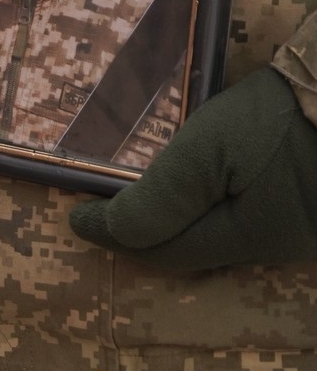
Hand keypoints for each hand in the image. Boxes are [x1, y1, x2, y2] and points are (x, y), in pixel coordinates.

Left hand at [70, 68, 316, 269]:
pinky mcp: (311, 205)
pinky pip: (248, 216)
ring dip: (180, 223)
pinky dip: (212, 208)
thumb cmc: (277, 118)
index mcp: (254, 239)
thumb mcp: (207, 152)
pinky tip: (197, 189)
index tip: (76, 218)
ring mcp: (303, 228)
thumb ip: (160, 200)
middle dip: (149, 234)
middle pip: (196, 250)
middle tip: (104, 209)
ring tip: (142, 199)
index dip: (117, 235)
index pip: (167, 252)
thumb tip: (101, 229)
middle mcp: (282, 246)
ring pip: (222, 236)